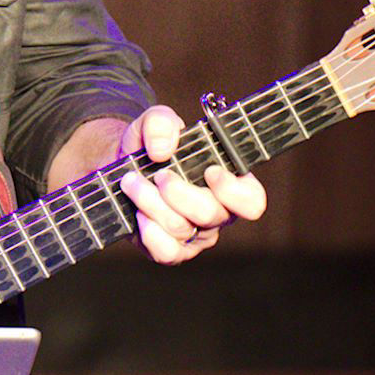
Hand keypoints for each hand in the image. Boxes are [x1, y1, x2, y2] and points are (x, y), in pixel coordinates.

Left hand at [115, 105, 266, 264]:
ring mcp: (195, 236)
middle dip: (178, 193)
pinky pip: (167, 253)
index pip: (252, 201)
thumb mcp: (155, 122)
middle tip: (158, 175)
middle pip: (211, 214)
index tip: (209, 171)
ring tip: (131, 182)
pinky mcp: (172, 251)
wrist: (122, 170)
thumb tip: (162, 149)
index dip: (233, 191)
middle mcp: (217, 213)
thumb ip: (162, 122)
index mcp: (229, 184)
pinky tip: (138, 214)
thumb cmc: (151, 147)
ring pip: (182, 229)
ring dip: (151, 203)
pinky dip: (150, 233)